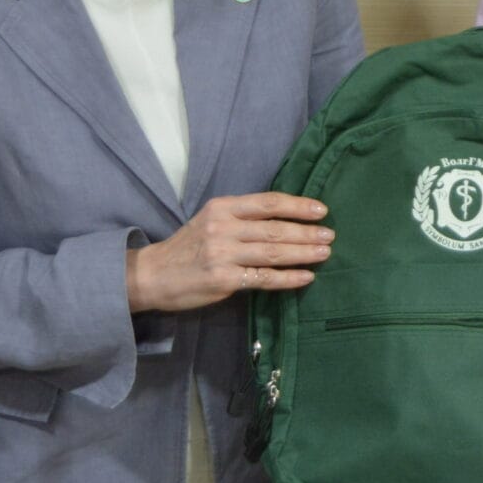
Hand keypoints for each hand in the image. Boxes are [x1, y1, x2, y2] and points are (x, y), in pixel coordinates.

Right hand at [124, 192, 331, 312]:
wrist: (153, 274)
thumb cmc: (188, 246)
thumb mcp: (210, 220)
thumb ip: (241, 217)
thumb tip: (285, 219)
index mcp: (222, 208)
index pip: (267, 202)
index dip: (297, 205)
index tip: (321, 210)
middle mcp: (223, 227)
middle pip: (274, 228)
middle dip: (306, 232)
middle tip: (330, 235)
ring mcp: (223, 255)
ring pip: (272, 252)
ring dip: (303, 253)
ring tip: (324, 253)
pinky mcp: (223, 280)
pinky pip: (263, 278)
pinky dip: (288, 278)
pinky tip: (306, 277)